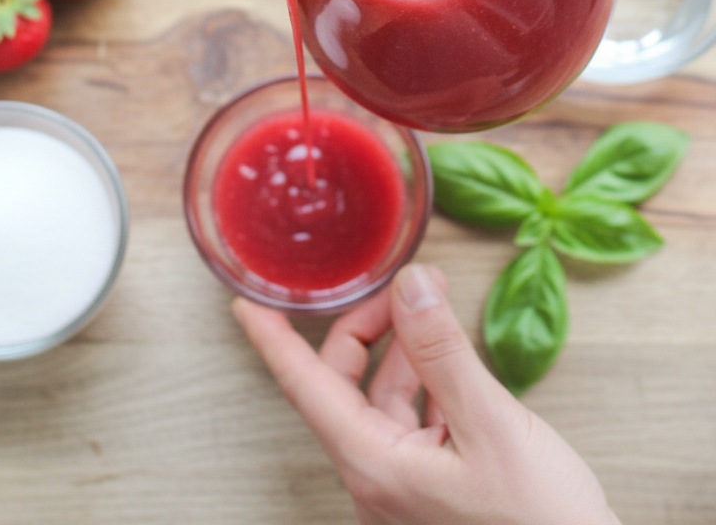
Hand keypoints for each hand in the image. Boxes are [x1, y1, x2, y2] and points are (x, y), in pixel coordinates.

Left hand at [233, 264, 619, 524]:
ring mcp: (404, 488)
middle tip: (397, 287)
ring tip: (432, 310)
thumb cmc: (541, 524)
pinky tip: (453, 365)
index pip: (305, 386)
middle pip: (343, 386)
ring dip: (402, 351)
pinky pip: (413, 424)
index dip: (272, 341)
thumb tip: (410, 285)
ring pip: (382, 402)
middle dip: (363, 327)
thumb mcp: (491, 425)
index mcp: (373, 464)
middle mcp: (378, 478)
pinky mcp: (433, 492)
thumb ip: (444, 352)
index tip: (246, 305)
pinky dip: (427, 384)